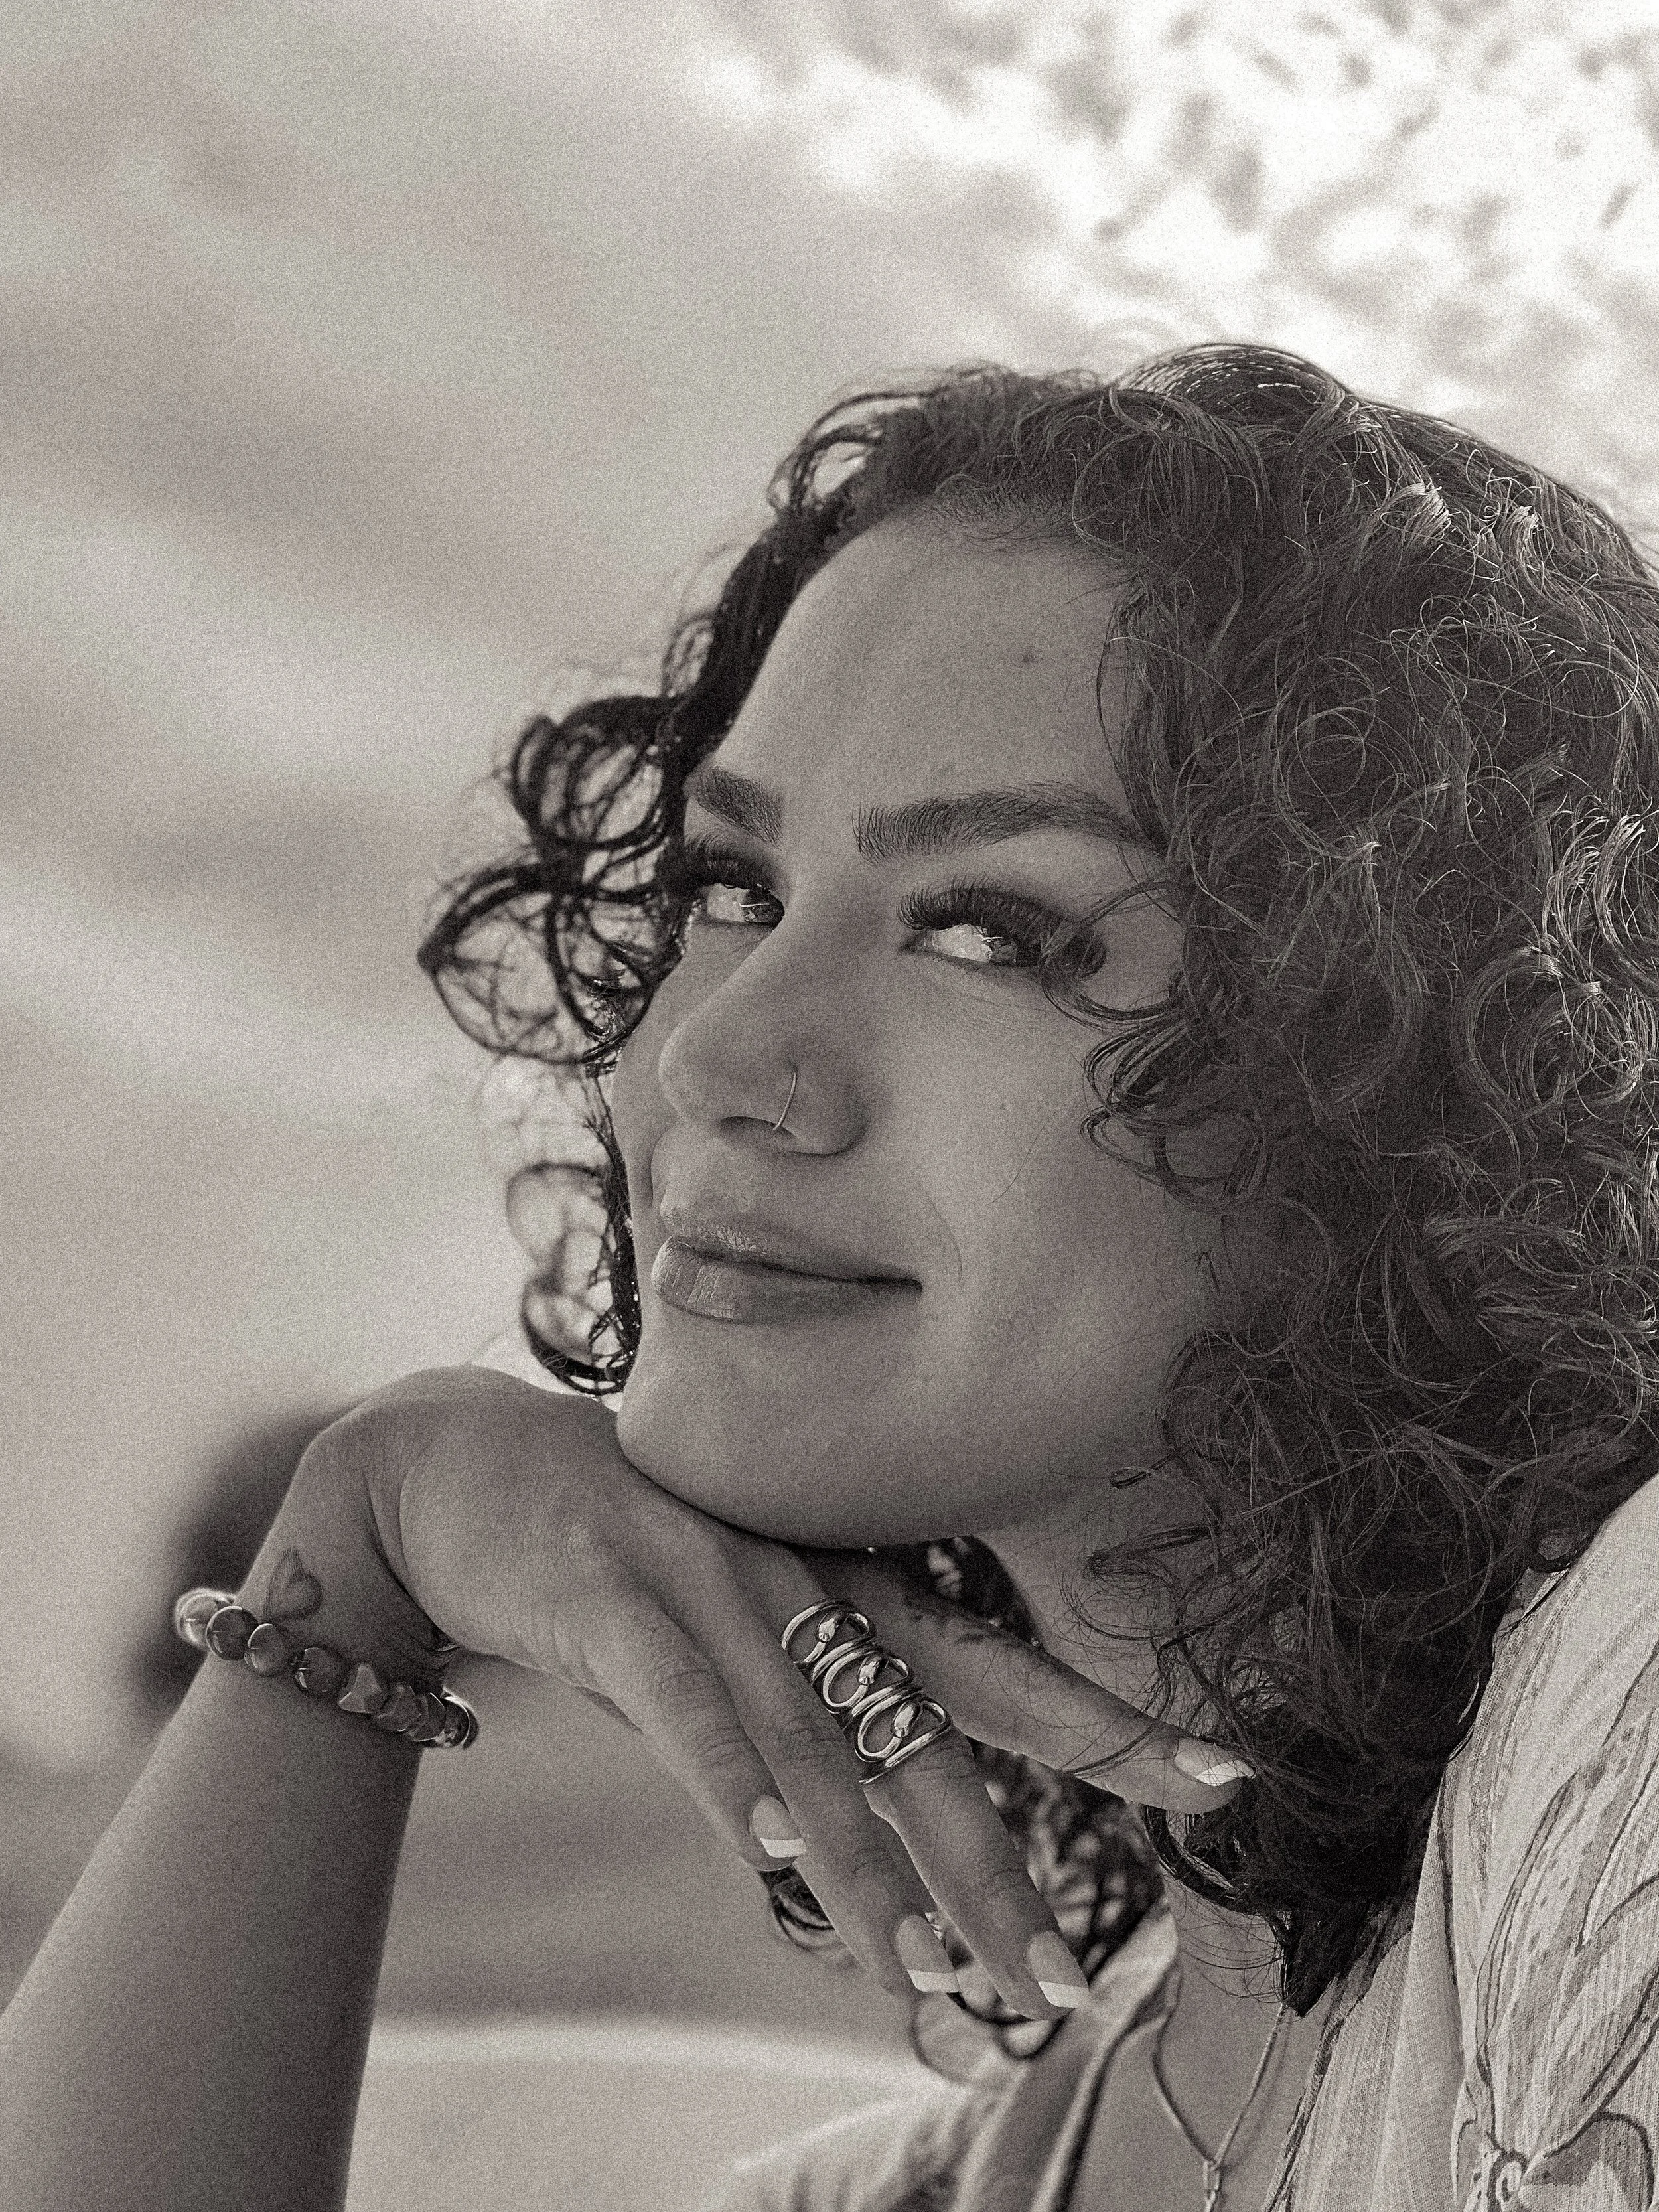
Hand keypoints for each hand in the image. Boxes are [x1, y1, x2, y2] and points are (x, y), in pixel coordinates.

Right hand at [301, 1366, 1243, 2017]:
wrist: (449, 1468)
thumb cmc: (617, 1558)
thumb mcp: (736, 1613)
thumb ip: (816, 1694)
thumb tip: (900, 1814)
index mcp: (843, 1577)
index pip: (996, 1664)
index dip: (1107, 1723)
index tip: (1227, 1781)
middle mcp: (799, 1577)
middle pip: (928, 1729)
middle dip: (1002, 1866)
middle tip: (1074, 1983)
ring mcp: (707, 1579)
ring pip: (815, 1744)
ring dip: (880, 1876)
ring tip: (948, 1987)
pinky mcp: (610, 1596)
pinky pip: (683, 1704)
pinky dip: (731, 1780)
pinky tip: (775, 1861)